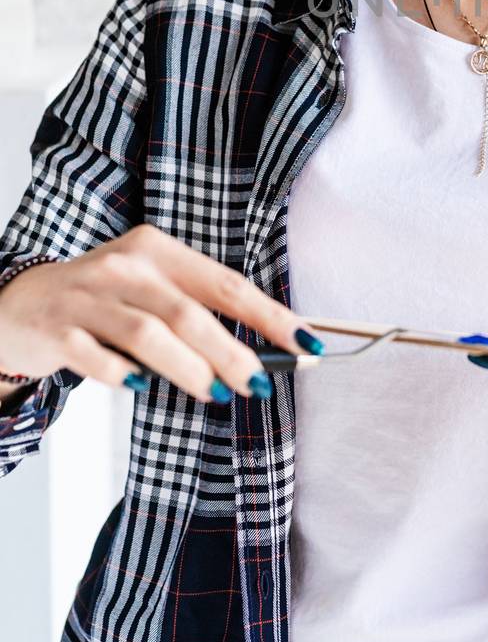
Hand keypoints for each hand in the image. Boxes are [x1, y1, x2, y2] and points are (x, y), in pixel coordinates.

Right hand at [0, 223, 322, 401]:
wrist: (20, 304)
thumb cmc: (103, 300)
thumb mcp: (149, 288)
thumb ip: (195, 311)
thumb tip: (260, 352)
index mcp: (157, 249)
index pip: (226, 283)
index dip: (269, 314)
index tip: (305, 341)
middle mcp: (124, 266)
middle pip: (189, 311)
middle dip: (232, 350)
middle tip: (258, 382)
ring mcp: (88, 296)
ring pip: (148, 334)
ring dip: (188, 367)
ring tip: (215, 392)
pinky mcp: (59, 330)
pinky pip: (98, 357)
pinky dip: (124, 374)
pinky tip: (141, 386)